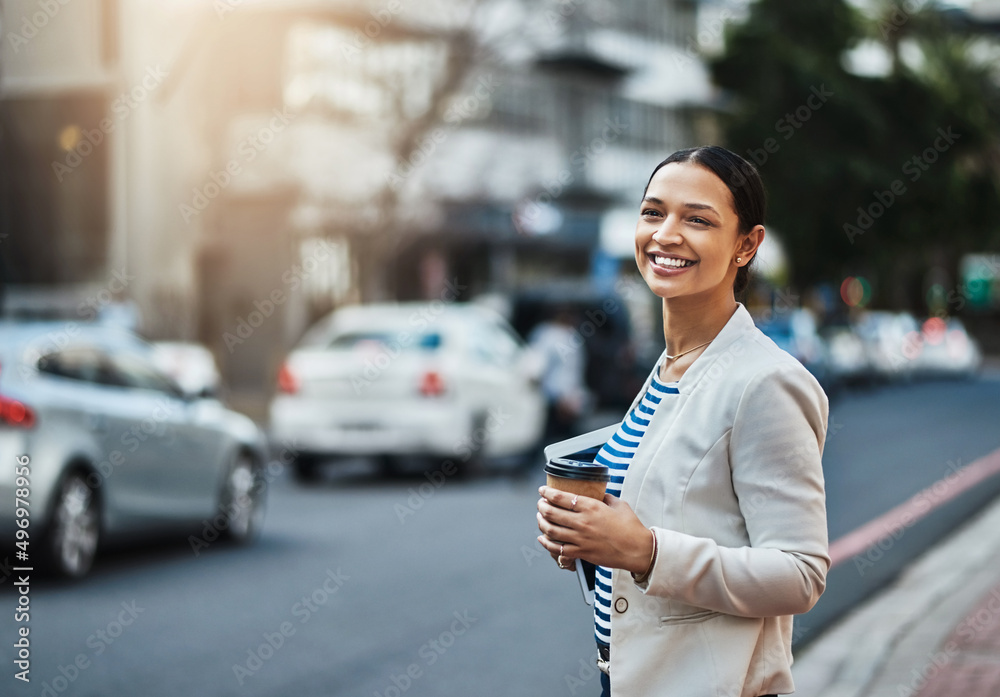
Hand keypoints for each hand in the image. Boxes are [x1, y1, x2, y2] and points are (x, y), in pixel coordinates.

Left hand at [535, 486, 653, 573]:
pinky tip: (542, 539)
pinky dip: (547, 543)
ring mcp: (580, 538)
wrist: (637, 550)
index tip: (542, 490)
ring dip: (541, 523)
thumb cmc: (630, 527)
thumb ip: (605, 497)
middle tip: (540, 504)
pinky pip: (558, 549)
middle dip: (541, 506)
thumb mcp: (618, 504)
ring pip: (551, 530)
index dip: (548, 493)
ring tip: (539, 518)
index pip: (561, 497)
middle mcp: (583, 522)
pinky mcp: (582, 552)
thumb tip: (598, 494)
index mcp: (591, 507)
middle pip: (552, 513)